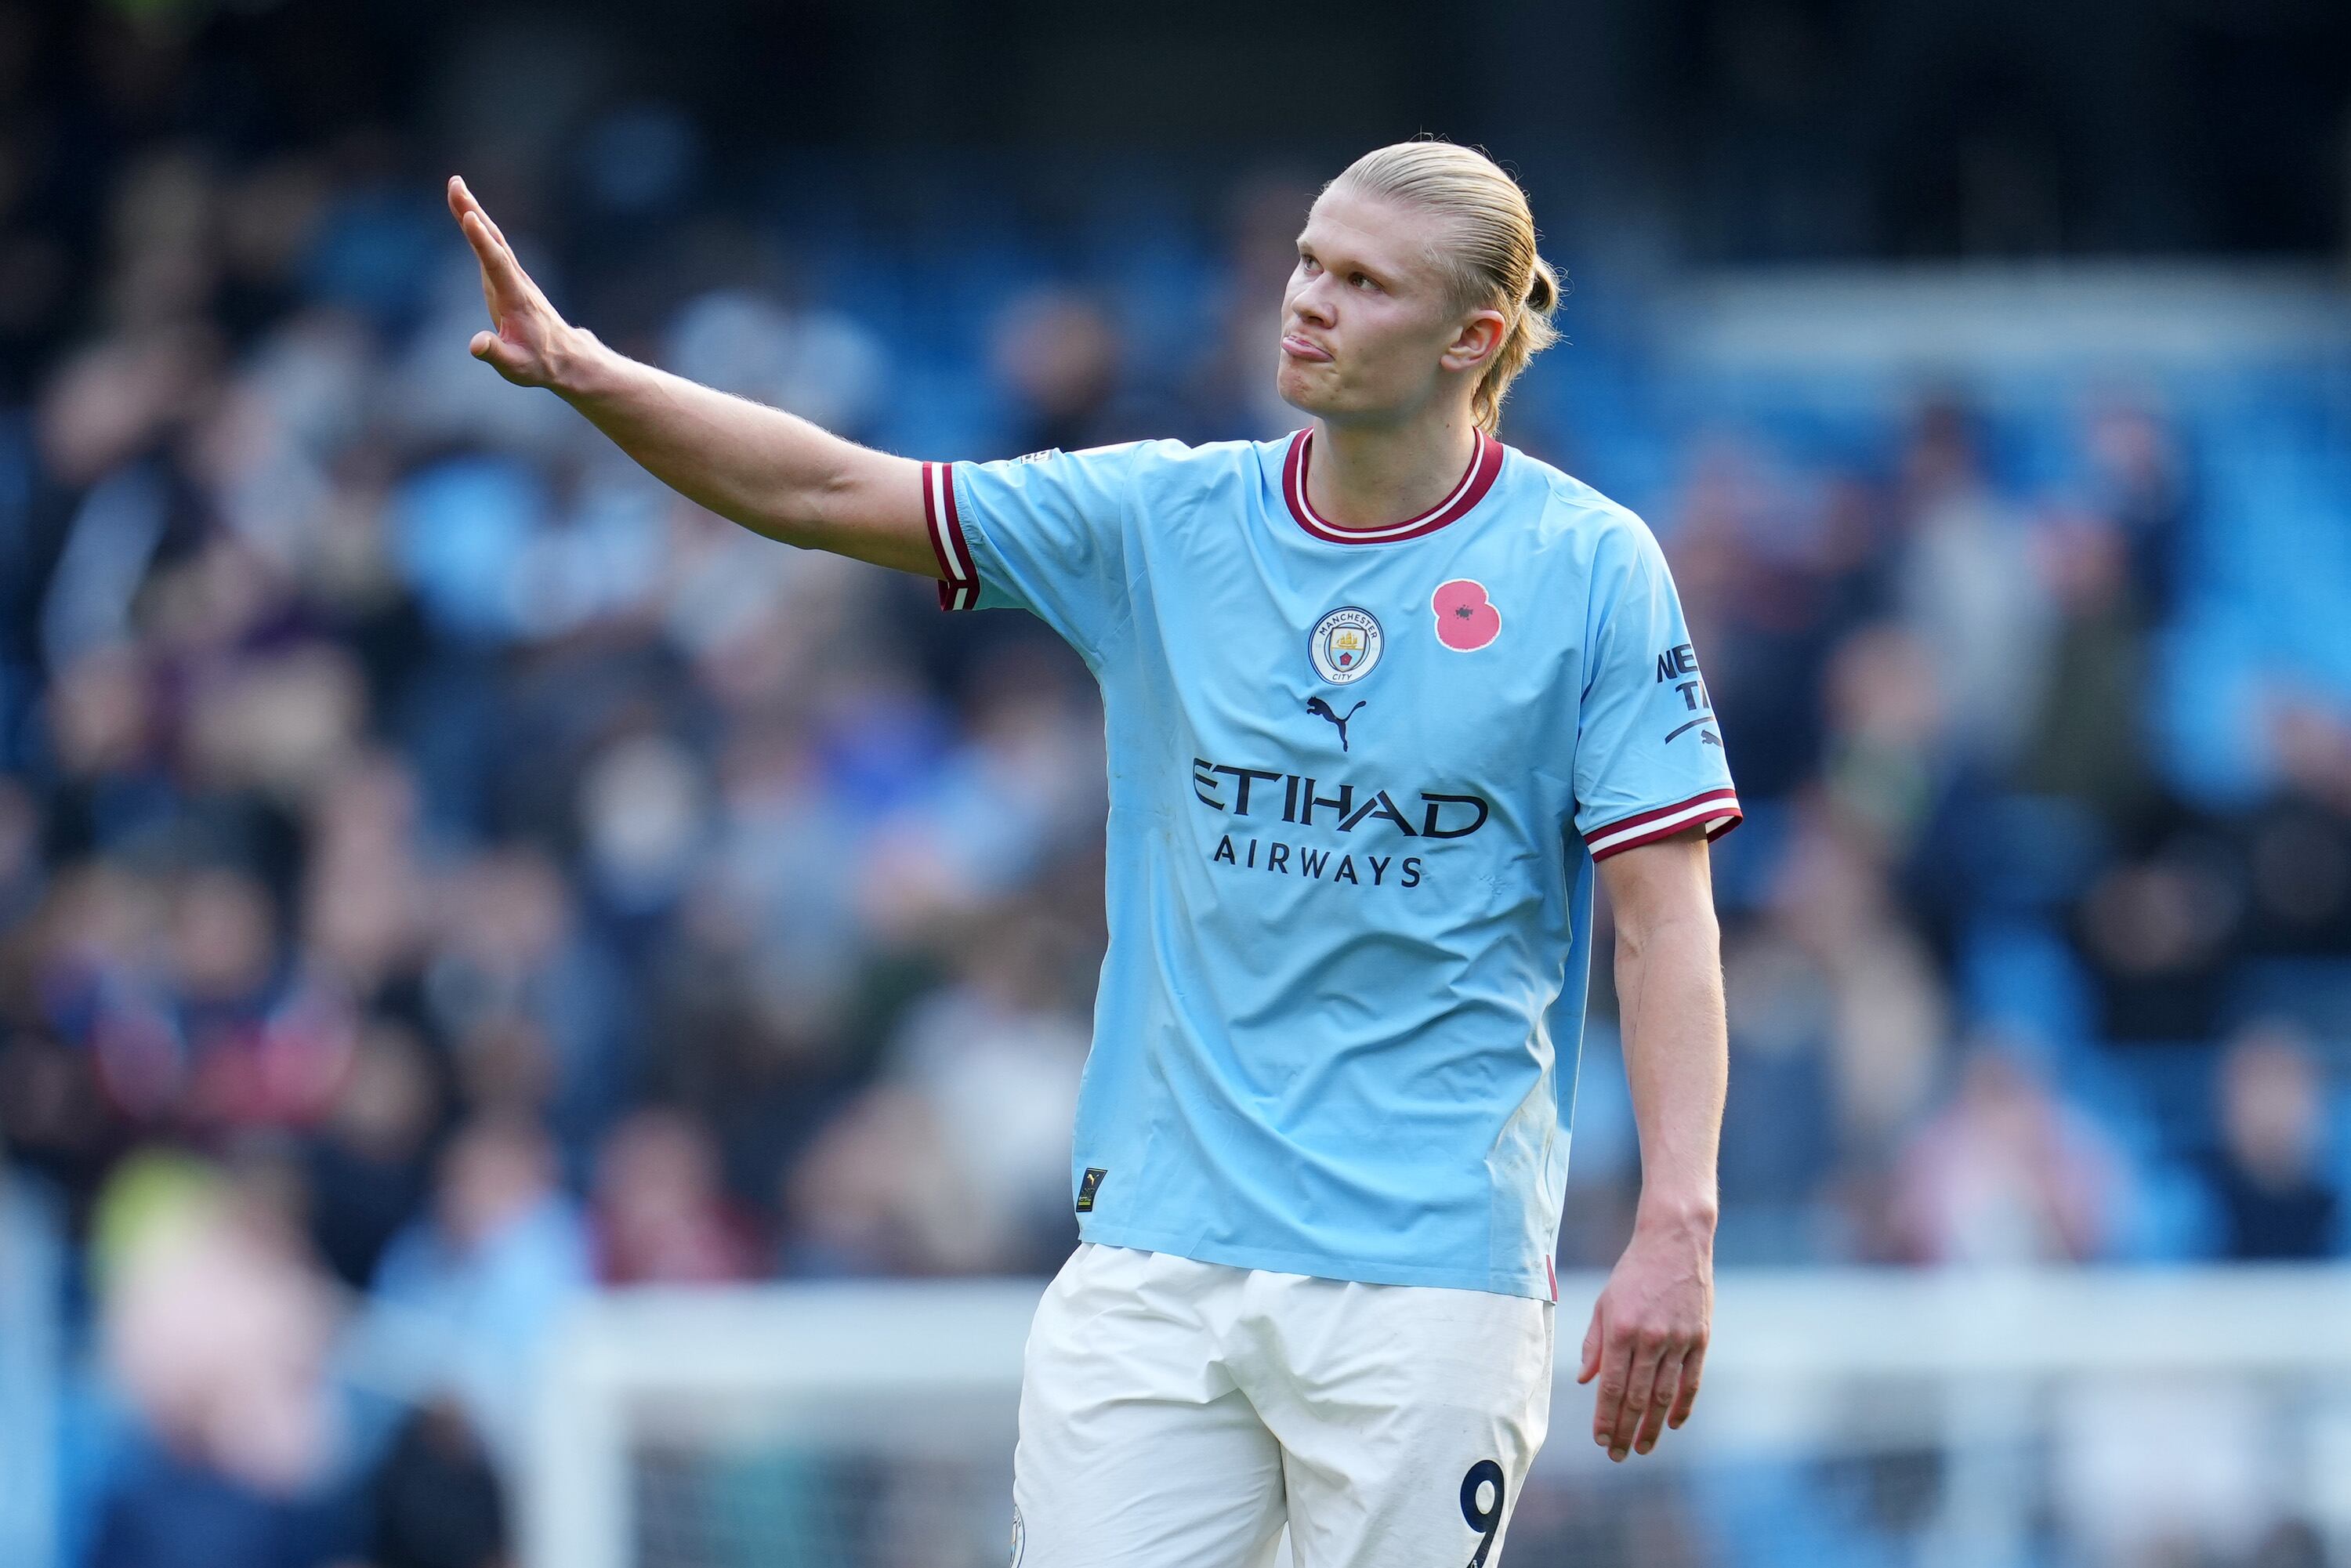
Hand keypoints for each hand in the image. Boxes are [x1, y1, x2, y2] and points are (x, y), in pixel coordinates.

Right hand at [445, 175, 576, 388]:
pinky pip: (491, 246)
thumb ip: (494, 353)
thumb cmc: (539, 363)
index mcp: (515, 298)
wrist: (565, 358)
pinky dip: (478, 226)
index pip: (496, 264)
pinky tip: (466, 211)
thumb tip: (475, 344)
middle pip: (494, 241)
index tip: (469, 217)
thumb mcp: (515, 366)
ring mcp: (513, 277)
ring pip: (493, 239)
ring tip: (455, 186)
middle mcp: (516, 281)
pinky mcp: (508, 279)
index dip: (482, 242)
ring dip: (473, 212)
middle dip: (473, 212)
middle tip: (455, 184)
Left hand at [1576, 1209, 1712, 1461]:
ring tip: (1642, 1448)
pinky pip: (1691, 1381)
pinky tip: (1672, 1424)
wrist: (1675, 1241)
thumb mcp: (1605, 1302)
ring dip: (1652, 1427)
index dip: (1606, 1418)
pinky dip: (1682, 1406)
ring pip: (1663, 1396)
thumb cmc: (1633, 1272)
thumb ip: (1595, 1343)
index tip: (1601, 1439)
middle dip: (1626, 1431)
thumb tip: (1586, 1381)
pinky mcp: (1700, 1339)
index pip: (1611, 1387)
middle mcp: (1650, 1338)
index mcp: (1621, 1329)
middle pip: (1636, 1398)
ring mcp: (1678, 1340)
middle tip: (1618, 1455)